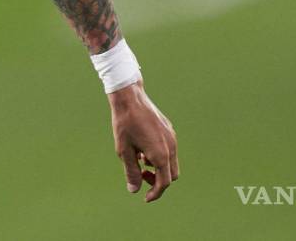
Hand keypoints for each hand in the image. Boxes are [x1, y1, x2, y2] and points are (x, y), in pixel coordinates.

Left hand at [109, 80, 177, 201]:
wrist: (130, 97)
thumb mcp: (124, 151)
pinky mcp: (169, 130)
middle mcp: (171, 146)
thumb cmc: (124, 124)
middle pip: (171, 175)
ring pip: (171, 162)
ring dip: (158, 168)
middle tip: (141, 178)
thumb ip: (131, 172)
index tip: (145, 198)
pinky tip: (143, 149)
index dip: (155, 193)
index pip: (164, 183)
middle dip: (158, 181)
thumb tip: (134, 190)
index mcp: (160, 154)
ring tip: (140, 161)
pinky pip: (169, 150)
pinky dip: (159, 156)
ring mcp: (172, 137)